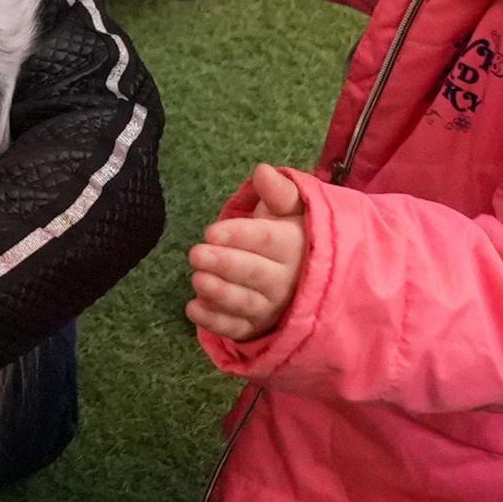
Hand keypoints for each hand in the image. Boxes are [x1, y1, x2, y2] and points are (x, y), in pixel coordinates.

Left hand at [188, 165, 308, 341]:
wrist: (310, 277)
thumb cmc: (291, 234)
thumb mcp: (292, 208)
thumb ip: (279, 192)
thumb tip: (263, 171)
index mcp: (295, 246)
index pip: (268, 241)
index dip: (240, 236)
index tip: (211, 232)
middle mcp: (286, 280)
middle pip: (255, 273)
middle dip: (225, 264)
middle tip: (196, 254)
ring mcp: (272, 308)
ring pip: (246, 304)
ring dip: (220, 294)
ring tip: (196, 280)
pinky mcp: (258, 328)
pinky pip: (237, 330)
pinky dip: (215, 323)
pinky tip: (192, 309)